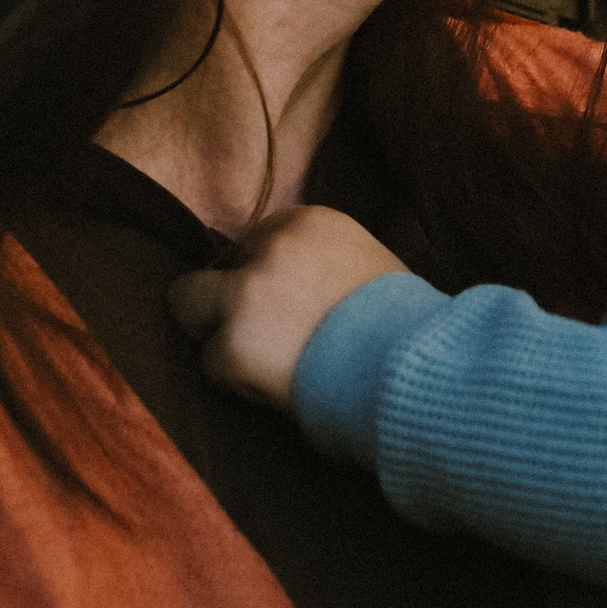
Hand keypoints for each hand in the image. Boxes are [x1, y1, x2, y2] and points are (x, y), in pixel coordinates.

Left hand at [170, 208, 408, 407]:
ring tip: (273, 364)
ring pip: (192, 309)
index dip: (266, 279)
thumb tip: (286, 285)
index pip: (255, 242)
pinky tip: (276, 385)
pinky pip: (209, 362)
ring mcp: (248, 293)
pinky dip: (234, 379)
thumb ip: (318, 263)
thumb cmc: (402, 327)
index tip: (290, 307)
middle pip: (213, 269)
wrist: (413, 370)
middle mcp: (272, 248)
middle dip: (224, 301)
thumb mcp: (365, 266)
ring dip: (225, 339)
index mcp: (310, 222)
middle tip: (261, 335)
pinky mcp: (233, 342)